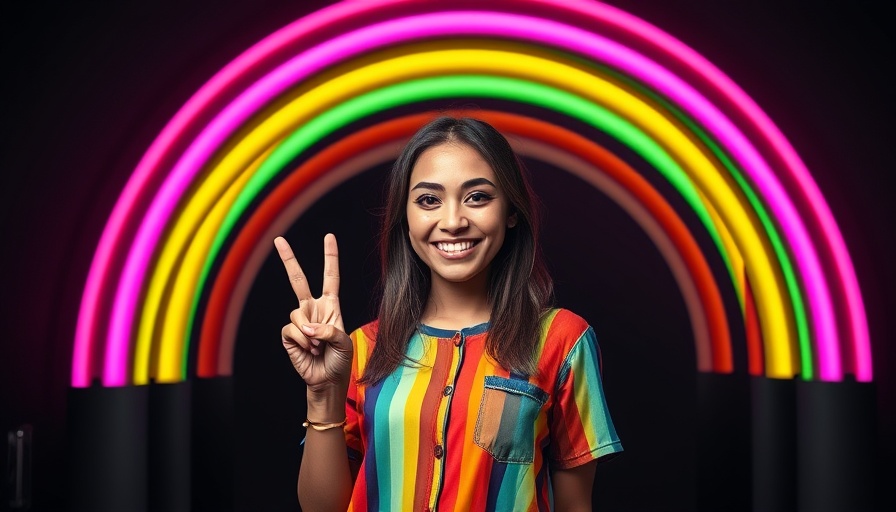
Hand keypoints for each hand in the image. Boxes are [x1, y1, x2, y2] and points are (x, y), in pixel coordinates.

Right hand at [275, 234, 352, 396]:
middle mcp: (313, 309)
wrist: (327, 381)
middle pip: (298, 280)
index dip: (330, 257)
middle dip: (288, 260)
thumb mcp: (344, 342)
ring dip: (310, 332)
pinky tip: (310, 350)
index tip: (329, 237)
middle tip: (279, 240)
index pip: (330, 277)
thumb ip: (329, 329)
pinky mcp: (289, 334)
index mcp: (331, 306)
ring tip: (319, 346)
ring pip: (297, 313)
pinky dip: (302, 340)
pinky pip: (292, 329)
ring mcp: (300, 321)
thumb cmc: (340, 361)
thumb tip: (307, 325)